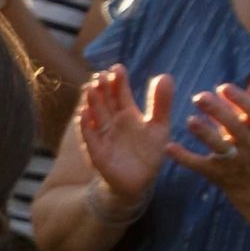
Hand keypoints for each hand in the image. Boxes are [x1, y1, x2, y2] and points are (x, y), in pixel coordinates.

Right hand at [67, 68, 174, 202]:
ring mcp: (103, 136)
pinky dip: (85, 127)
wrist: (138, 183)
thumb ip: (161, 103)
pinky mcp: (97, 152)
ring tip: (90, 88)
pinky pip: (89, 138)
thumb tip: (165, 75)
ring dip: (91, 103)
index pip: (121, 93)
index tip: (117, 68)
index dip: (118, 81)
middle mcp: (112, 122)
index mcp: (128, 114)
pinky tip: (84, 115)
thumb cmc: (148, 154)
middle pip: (105, 101)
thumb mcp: (159, 127)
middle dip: (102, 89)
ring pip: (94, 115)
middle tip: (101, 75)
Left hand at [172, 70, 249, 200]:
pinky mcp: (215, 173)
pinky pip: (199, 165)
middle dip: (219, 112)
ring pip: (220, 147)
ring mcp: (233, 161)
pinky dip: (184, 157)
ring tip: (189, 120)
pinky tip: (169, 146)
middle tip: (199, 97)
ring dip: (205, 133)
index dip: (241, 100)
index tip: (223, 87)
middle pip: (236, 128)